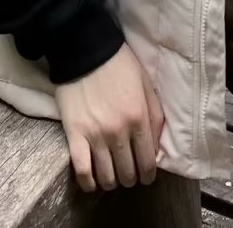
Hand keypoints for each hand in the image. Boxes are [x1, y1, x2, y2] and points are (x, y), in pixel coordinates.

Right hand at [54, 42, 164, 192]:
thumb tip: (157, 145)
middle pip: (128, 172)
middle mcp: (119, 132)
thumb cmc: (119, 64)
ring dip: (112, 181)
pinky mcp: (75, 135)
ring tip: (111, 177)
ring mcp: (96, 135)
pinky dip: (88, 183)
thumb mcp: (146, 84)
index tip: (146, 176)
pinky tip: (92, 183)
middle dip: (131, 178)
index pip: (148, 161)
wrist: (85, 50)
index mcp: (139, 118)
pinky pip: (82, 171)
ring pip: (107, 176)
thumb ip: (155, 115)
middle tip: (128, 173)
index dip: (149, 174)